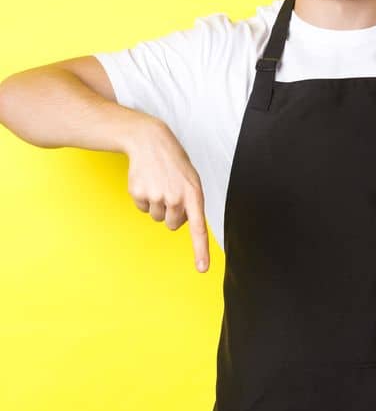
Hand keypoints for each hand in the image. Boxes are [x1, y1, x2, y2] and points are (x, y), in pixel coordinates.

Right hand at [124, 120, 209, 271]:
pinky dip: (144, 199)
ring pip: (156, 217)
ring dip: (157, 205)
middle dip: (171, 214)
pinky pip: (142, 208)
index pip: (199, 229)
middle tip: (170, 193)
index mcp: (194, 195)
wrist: (150, 142)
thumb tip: (184, 224)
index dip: (200, 250)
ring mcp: (156, 196)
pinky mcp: (139, 194)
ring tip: (159, 184)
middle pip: (172, 225)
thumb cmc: (174, 164)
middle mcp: (176, 198)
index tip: (202, 269)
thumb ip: (192, 203)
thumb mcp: (191, 181)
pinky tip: (147, 182)